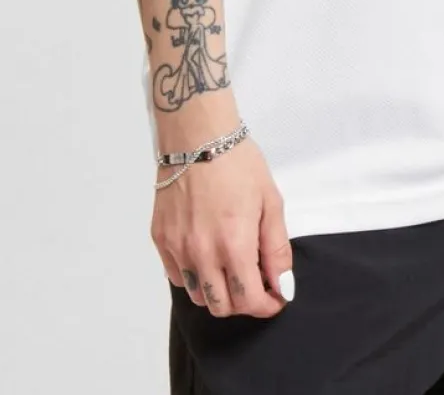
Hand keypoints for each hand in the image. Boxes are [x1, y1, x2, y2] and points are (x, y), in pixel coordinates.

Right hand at [153, 137, 293, 319]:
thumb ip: (276, 247)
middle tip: (256, 283)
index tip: (276, 298)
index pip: (248, 300)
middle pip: (221, 306)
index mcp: (233, 244)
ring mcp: (177, 249)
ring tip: (231, 268)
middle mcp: (201, 254)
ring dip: (218, 292)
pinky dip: (195, 276)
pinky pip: (178, 276)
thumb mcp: (271, 201)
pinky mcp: (161, 240)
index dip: (267, 306)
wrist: (198, 137)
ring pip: (198, 295)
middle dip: (244, 303)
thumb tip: (283, 283)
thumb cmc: (239, 163)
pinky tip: (207, 255)